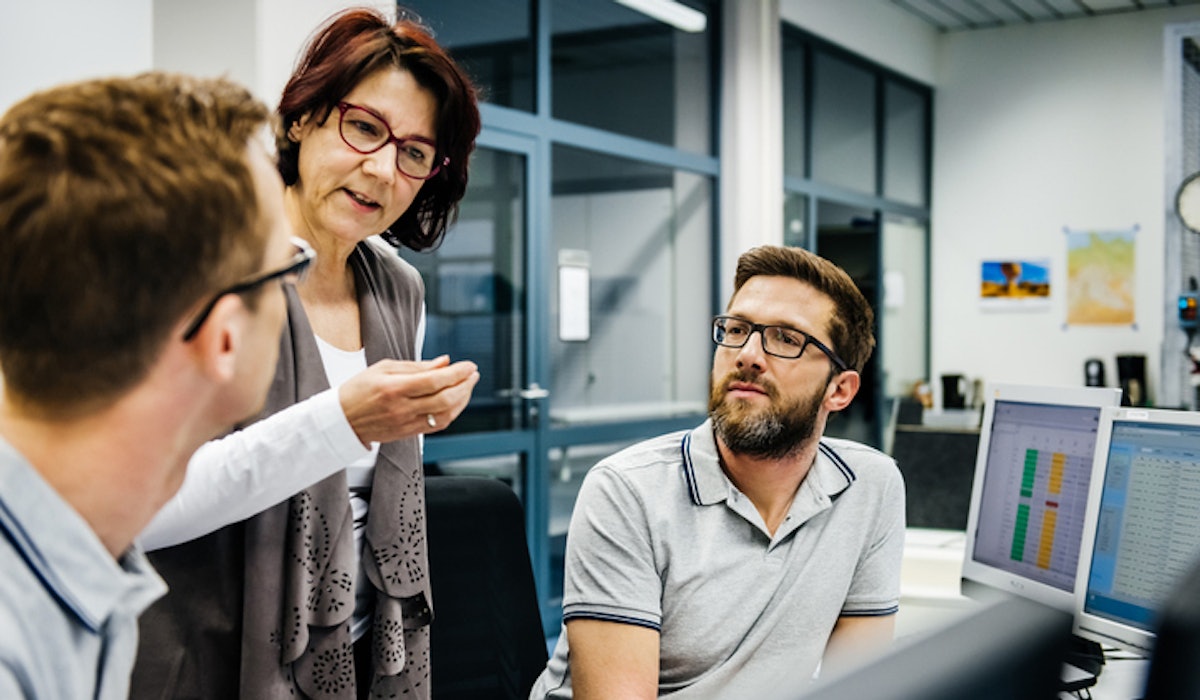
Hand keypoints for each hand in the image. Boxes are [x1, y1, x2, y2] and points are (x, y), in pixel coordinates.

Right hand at [338, 355, 479, 444]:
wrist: (341, 420)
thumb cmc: (359, 390)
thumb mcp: (384, 368)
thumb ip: (417, 366)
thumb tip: (444, 362)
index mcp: (394, 388)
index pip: (434, 381)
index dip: (457, 373)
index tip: (469, 365)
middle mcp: (402, 408)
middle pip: (444, 399)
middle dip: (465, 385)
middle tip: (473, 374)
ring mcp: (406, 423)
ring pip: (445, 414)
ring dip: (462, 400)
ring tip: (467, 385)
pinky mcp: (409, 434)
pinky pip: (438, 425)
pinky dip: (452, 412)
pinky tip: (456, 401)